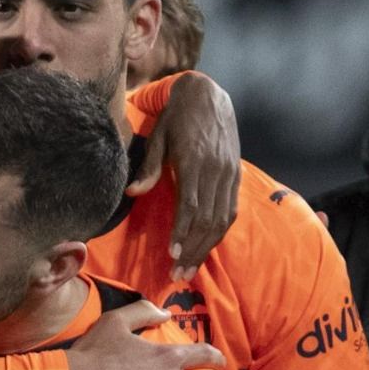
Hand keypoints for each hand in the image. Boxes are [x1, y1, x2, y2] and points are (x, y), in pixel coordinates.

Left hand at [131, 71, 241, 278]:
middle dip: (193, 249)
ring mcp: (229, 173)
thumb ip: (148, 168)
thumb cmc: (176, 117)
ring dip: (206, 247)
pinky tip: (207, 246)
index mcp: (194, 161)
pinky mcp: (236, 175)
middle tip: (179, 274)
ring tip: (191, 268)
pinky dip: (219, 232)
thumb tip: (132, 193)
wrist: (208, 95)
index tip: (172, 253)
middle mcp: (215, 170)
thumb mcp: (157, 136)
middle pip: (208, 219)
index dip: (182, 231)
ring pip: (222, 219)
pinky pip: (230, 209)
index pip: (191, 205)